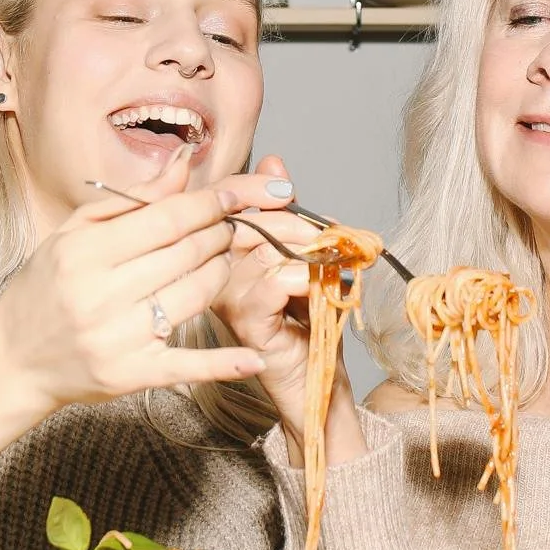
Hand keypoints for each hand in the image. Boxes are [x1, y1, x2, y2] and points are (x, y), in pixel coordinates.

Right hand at [0, 145, 291, 411]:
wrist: (12, 357)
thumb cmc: (44, 287)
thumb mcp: (75, 232)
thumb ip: (133, 199)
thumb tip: (184, 161)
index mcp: (85, 252)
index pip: (166, 220)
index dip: (209, 204)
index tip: (233, 194)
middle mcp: (101, 294)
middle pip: (187, 255)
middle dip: (220, 234)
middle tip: (230, 225)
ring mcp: (118, 337)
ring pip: (195, 297)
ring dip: (221, 273)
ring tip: (221, 259)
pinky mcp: (130, 375)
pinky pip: (186, 366)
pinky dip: (223, 364)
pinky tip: (253, 358)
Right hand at [217, 155, 318, 429]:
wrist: (319, 387)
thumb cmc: (308, 326)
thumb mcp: (303, 258)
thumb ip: (287, 214)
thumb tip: (275, 162)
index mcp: (223, 254)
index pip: (224, 205)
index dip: (251, 187)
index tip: (286, 188)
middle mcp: (216, 275)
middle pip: (244, 224)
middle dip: (292, 222)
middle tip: (331, 236)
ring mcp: (227, 300)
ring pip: (259, 252)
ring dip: (305, 251)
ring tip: (333, 263)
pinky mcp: (245, 324)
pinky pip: (270, 284)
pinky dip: (303, 278)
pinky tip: (319, 287)